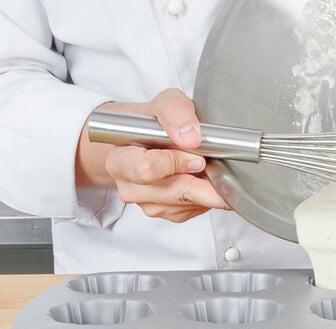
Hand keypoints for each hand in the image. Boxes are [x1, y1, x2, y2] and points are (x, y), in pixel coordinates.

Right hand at [77, 88, 227, 221]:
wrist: (149, 141)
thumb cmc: (154, 123)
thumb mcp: (165, 103)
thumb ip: (175, 112)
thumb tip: (190, 136)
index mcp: (120, 161)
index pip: (146, 170)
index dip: (176, 163)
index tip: (197, 156)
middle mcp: (131, 188)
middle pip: (176, 193)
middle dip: (202, 181)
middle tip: (213, 166)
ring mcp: (151, 205)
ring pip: (189, 203)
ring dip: (206, 187)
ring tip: (206, 167)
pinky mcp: (171, 214)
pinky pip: (196, 209)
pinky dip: (206, 195)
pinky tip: (201, 179)